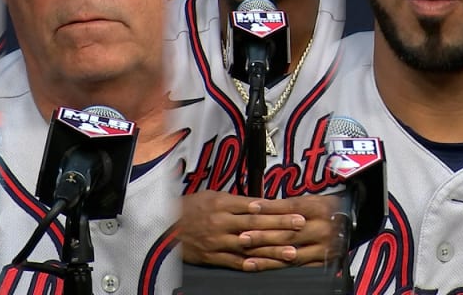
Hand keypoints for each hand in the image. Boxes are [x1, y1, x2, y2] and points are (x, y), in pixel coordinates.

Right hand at [179, 190, 304, 270]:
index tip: (294, 209)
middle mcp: (221, 222)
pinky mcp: (213, 256)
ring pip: (250, 246)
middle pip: (256, 224)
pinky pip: (235, 262)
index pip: (254, 206)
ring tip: (292, 252)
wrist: (162, 226)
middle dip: (281, 226)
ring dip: (272, 249)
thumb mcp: (210, 195)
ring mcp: (217, 241)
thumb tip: (260, 204)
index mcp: (221, 203)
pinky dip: (251, 265)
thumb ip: (235, 201)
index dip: (276, 209)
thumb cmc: (188, 208)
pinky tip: (267, 266)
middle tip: (300, 225)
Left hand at [239, 195, 340, 270]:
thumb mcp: (310, 200)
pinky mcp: (325, 262)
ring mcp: (325, 248)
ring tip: (248, 258)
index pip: (290, 208)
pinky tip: (265, 267)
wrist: (353, 222)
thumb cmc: (326, 208)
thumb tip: (257, 208)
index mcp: (320, 209)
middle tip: (243, 238)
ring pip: (292, 253)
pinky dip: (279, 267)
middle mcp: (324, 229)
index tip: (251, 208)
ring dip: (268, 256)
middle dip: (263, 237)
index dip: (269, 208)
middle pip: (289, 234)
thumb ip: (287, 206)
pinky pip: (299, 267)